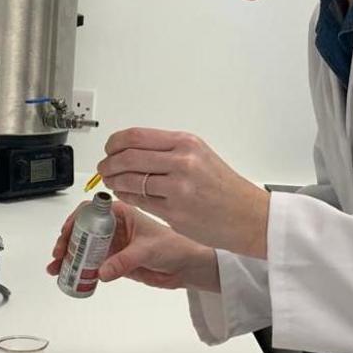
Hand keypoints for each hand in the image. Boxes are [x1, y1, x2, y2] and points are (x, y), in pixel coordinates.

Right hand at [46, 198, 219, 291]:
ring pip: (83, 246)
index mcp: (122, 213)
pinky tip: (69, 275)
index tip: (67, 233)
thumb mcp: (148, 250)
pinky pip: (91, 263)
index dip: (76, 220)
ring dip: (69, 255)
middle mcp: (114, 226)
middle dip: (67, 240)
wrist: (186, 267)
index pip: (91, 210)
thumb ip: (124, 261)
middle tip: (60, 253)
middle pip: (82, 228)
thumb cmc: (175, 247)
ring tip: (58, 267)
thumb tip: (103, 270)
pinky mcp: (114, 260)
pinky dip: (78, 268)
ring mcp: (113, 244)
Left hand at [97, 128, 269, 257]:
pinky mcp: (174, 212)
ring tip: (112, 182)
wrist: (247, 215)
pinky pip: (139, 201)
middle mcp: (182, 162)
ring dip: (114, 181)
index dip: (114, 143)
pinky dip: (126, 196)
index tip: (110, 148)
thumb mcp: (200, 155)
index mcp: (186, 143)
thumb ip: (168, 150)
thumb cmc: (225, 188)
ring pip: (130, 180)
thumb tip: (132, 149)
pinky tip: (125, 193)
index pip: (136, 136)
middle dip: (109, 163)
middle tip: (105, 167)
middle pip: (128, 157)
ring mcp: (177, 188)